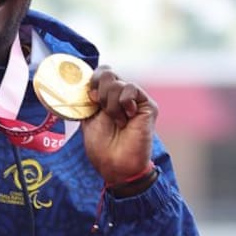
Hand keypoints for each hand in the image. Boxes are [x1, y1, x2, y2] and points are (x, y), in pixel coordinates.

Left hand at [81, 66, 157, 184]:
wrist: (116, 163)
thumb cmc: (102, 147)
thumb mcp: (88, 119)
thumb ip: (89, 99)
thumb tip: (89, 82)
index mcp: (106, 97)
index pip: (100, 73)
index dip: (92, 81)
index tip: (90, 99)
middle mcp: (121, 95)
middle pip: (107, 72)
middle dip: (99, 92)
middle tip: (102, 111)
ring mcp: (135, 100)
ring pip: (117, 82)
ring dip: (110, 104)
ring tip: (117, 121)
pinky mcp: (148, 105)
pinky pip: (131, 88)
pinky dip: (123, 103)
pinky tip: (127, 119)